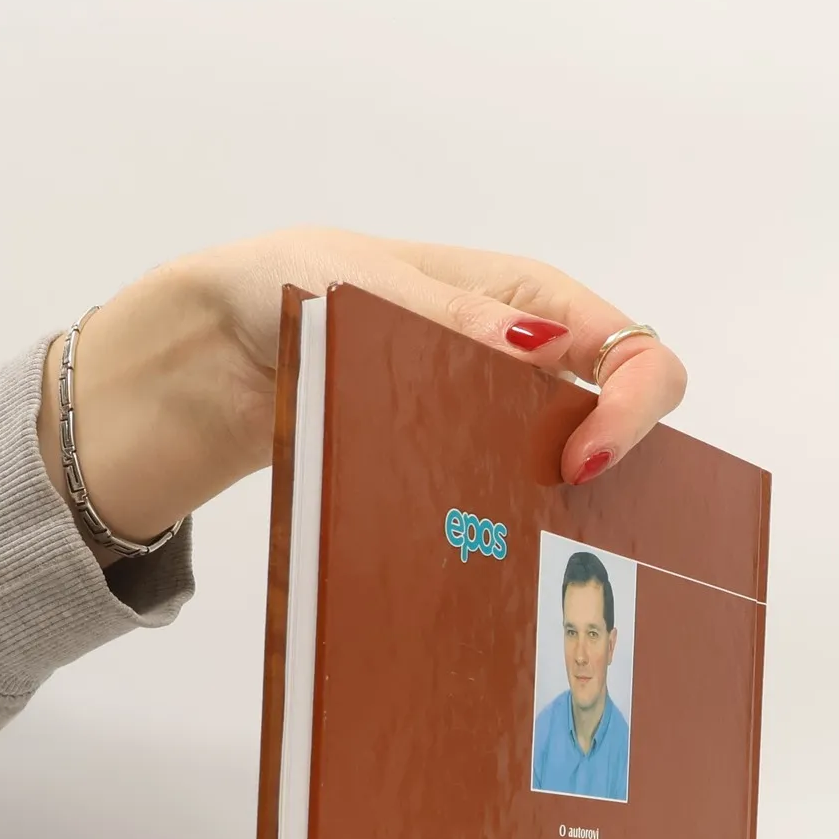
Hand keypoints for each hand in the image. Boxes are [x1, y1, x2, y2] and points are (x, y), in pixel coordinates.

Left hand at [37, 229, 688, 558]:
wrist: (205, 360)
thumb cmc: (277, 287)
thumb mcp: (356, 283)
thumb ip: (450, 317)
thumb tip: (542, 347)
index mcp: (524, 296)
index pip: (633, 350)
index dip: (632, 406)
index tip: (582, 460)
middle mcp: (524, 362)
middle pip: (617, 420)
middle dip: (612, 466)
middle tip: (559, 507)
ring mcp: (490, 423)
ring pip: (568, 476)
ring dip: (561, 512)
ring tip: (526, 543)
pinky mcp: (452, 472)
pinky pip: (506, 505)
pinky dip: (507, 532)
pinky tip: (485, 556)